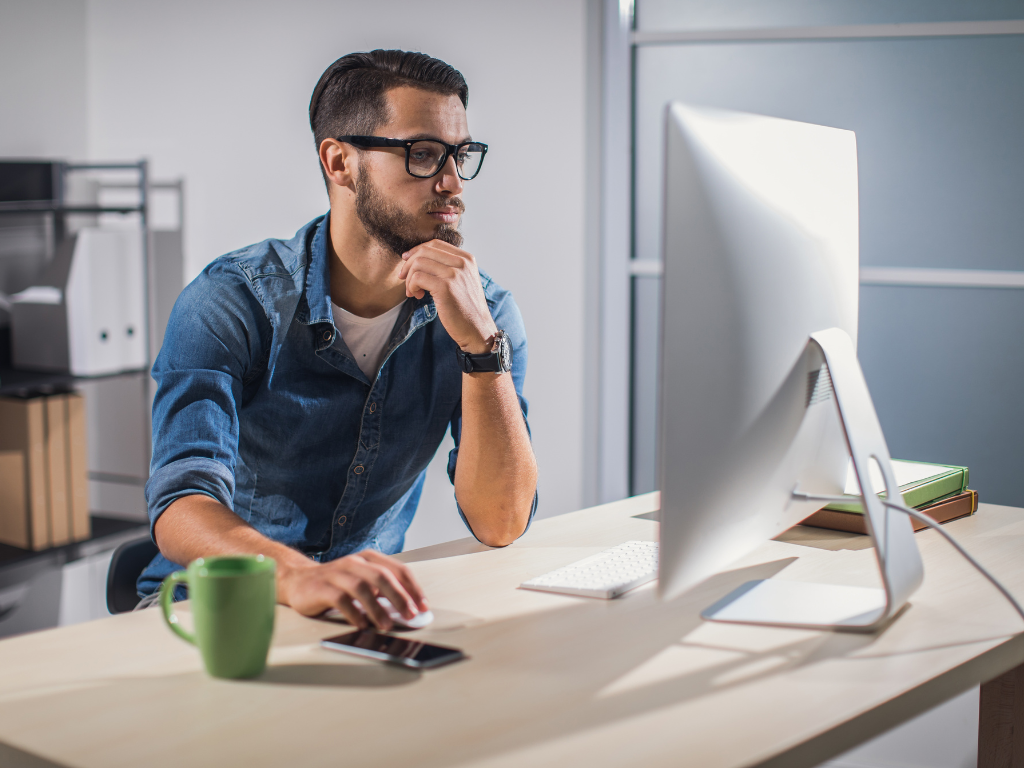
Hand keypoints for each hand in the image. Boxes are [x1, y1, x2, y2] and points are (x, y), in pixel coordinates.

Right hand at [278, 549, 428, 630]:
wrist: (298, 581)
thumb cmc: (336, 584)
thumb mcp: (362, 581)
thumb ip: (382, 592)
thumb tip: (408, 609)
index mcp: (368, 559)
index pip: (398, 569)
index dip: (413, 588)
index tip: (423, 606)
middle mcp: (354, 563)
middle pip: (382, 577)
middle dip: (400, 597)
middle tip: (410, 615)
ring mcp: (337, 574)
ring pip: (363, 588)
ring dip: (377, 608)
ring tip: (387, 625)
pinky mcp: (322, 588)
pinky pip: (341, 600)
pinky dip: (354, 613)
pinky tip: (362, 625)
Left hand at [398, 240, 496, 353]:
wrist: (477, 329)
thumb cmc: (465, 308)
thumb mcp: (462, 280)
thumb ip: (447, 267)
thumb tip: (417, 257)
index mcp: (466, 258)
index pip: (435, 244)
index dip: (416, 251)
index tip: (406, 262)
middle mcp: (462, 263)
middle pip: (424, 251)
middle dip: (408, 264)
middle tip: (403, 279)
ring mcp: (454, 274)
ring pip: (418, 263)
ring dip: (409, 278)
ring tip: (413, 291)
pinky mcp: (445, 288)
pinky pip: (417, 277)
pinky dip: (411, 286)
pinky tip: (418, 295)